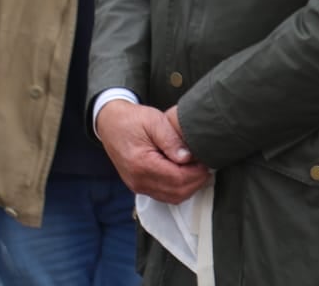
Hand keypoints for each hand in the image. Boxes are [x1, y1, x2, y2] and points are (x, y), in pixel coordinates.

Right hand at [95, 100, 209, 203]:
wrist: (111, 123)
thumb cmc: (132, 120)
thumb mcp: (154, 121)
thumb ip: (171, 140)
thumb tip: (187, 157)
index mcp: (141, 164)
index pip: (177, 179)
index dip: (197, 174)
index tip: (207, 163)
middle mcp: (138, 180)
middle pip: (176, 192)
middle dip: (196, 182)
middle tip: (207, 166)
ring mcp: (137, 185)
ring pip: (171, 197)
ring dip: (189, 187)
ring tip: (199, 169)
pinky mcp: (139, 185)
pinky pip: (163, 194)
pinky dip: (178, 188)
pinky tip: (187, 174)